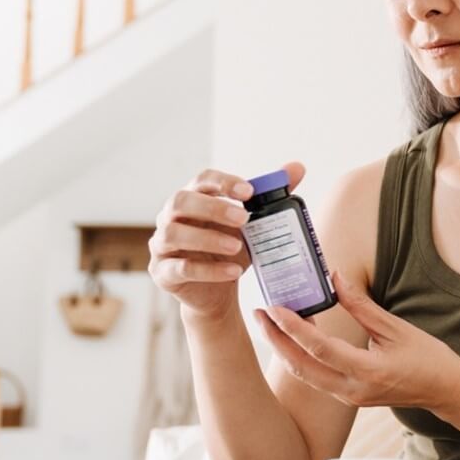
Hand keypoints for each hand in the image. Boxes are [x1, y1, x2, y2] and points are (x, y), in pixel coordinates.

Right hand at [149, 163, 305, 320]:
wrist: (218, 292)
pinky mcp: (163, 273)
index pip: (201, 180)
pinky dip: (209, 270)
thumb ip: (271, 196)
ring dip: (207, 238)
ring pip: (173, 234)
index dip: (223, 182)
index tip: (249, 191)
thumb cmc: (230, 250)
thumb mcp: (253, 225)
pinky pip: (181, 268)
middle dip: (212, 207)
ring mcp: (162, 245)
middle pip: (180, 201)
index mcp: (193, 199)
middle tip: (244, 219)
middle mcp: (170, 218)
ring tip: (237, 246)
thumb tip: (297, 167)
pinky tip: (233, 271)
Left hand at [253, 268, 459, 410]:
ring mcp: (349, 396)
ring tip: (270, 322)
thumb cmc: (428, 358)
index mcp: (368, 371)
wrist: (444, 391)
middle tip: (259, 313)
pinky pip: (315, 377)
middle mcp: (353, 389)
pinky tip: (295, 335)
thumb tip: (335, 278)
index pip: (320, 349)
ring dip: (284, 348)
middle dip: (276, 340)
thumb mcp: (397, 328)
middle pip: (301, 366)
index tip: (275, 308)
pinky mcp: (348, 396)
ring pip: (304, 374)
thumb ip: (362, 306)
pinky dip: (301, 356)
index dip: (294, 328)